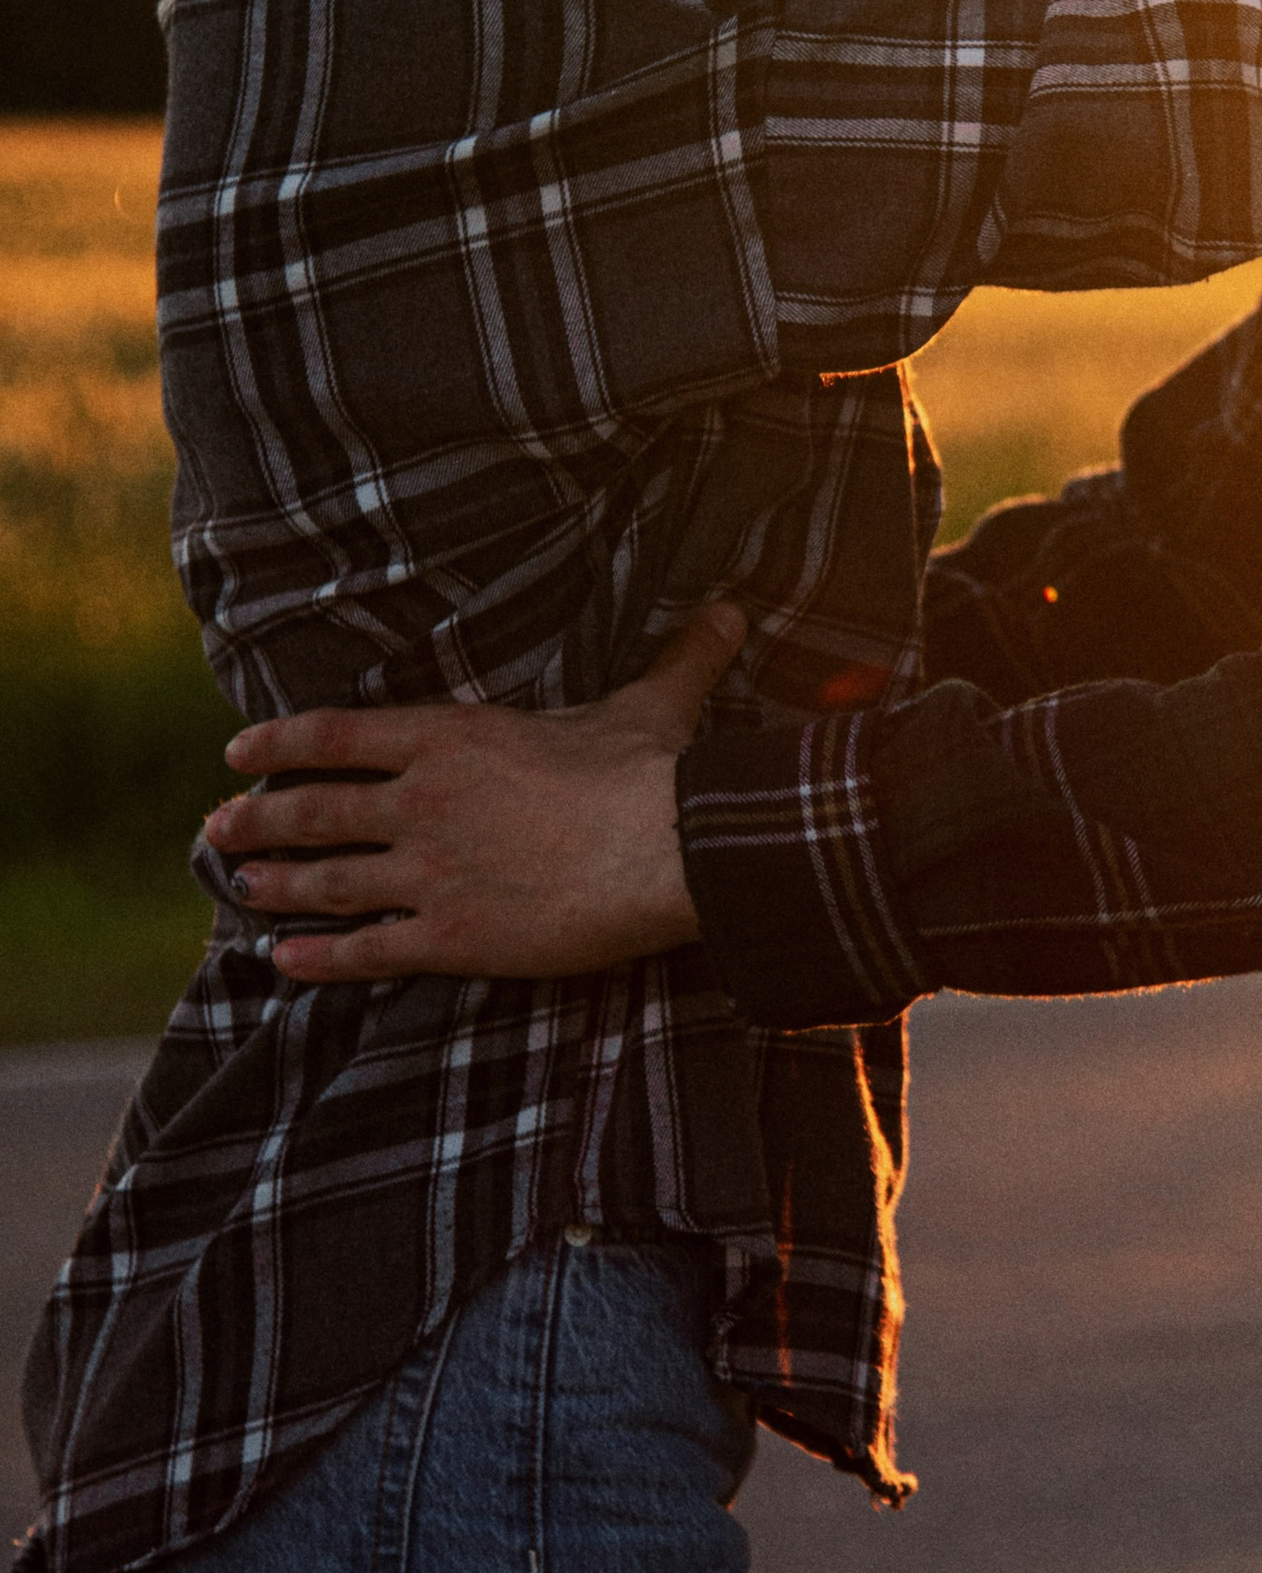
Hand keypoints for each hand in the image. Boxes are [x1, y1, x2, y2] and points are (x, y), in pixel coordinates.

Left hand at [208, 606, 748, 984]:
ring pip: (326, 880)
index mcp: (455, 739)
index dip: (281, 744)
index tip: (238, 752)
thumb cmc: (656, 773)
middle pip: (315, 810)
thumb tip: (733, 610)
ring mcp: (430, 872)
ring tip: (239, 884)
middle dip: (258, 818)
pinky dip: (318, 958)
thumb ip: (681, 659)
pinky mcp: (451, 936)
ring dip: (274, 883)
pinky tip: (285, 961)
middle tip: (217, 825)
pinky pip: (366, 950)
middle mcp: (424, 802)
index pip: (340, 735)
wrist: (668, 849)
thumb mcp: (657, 705)